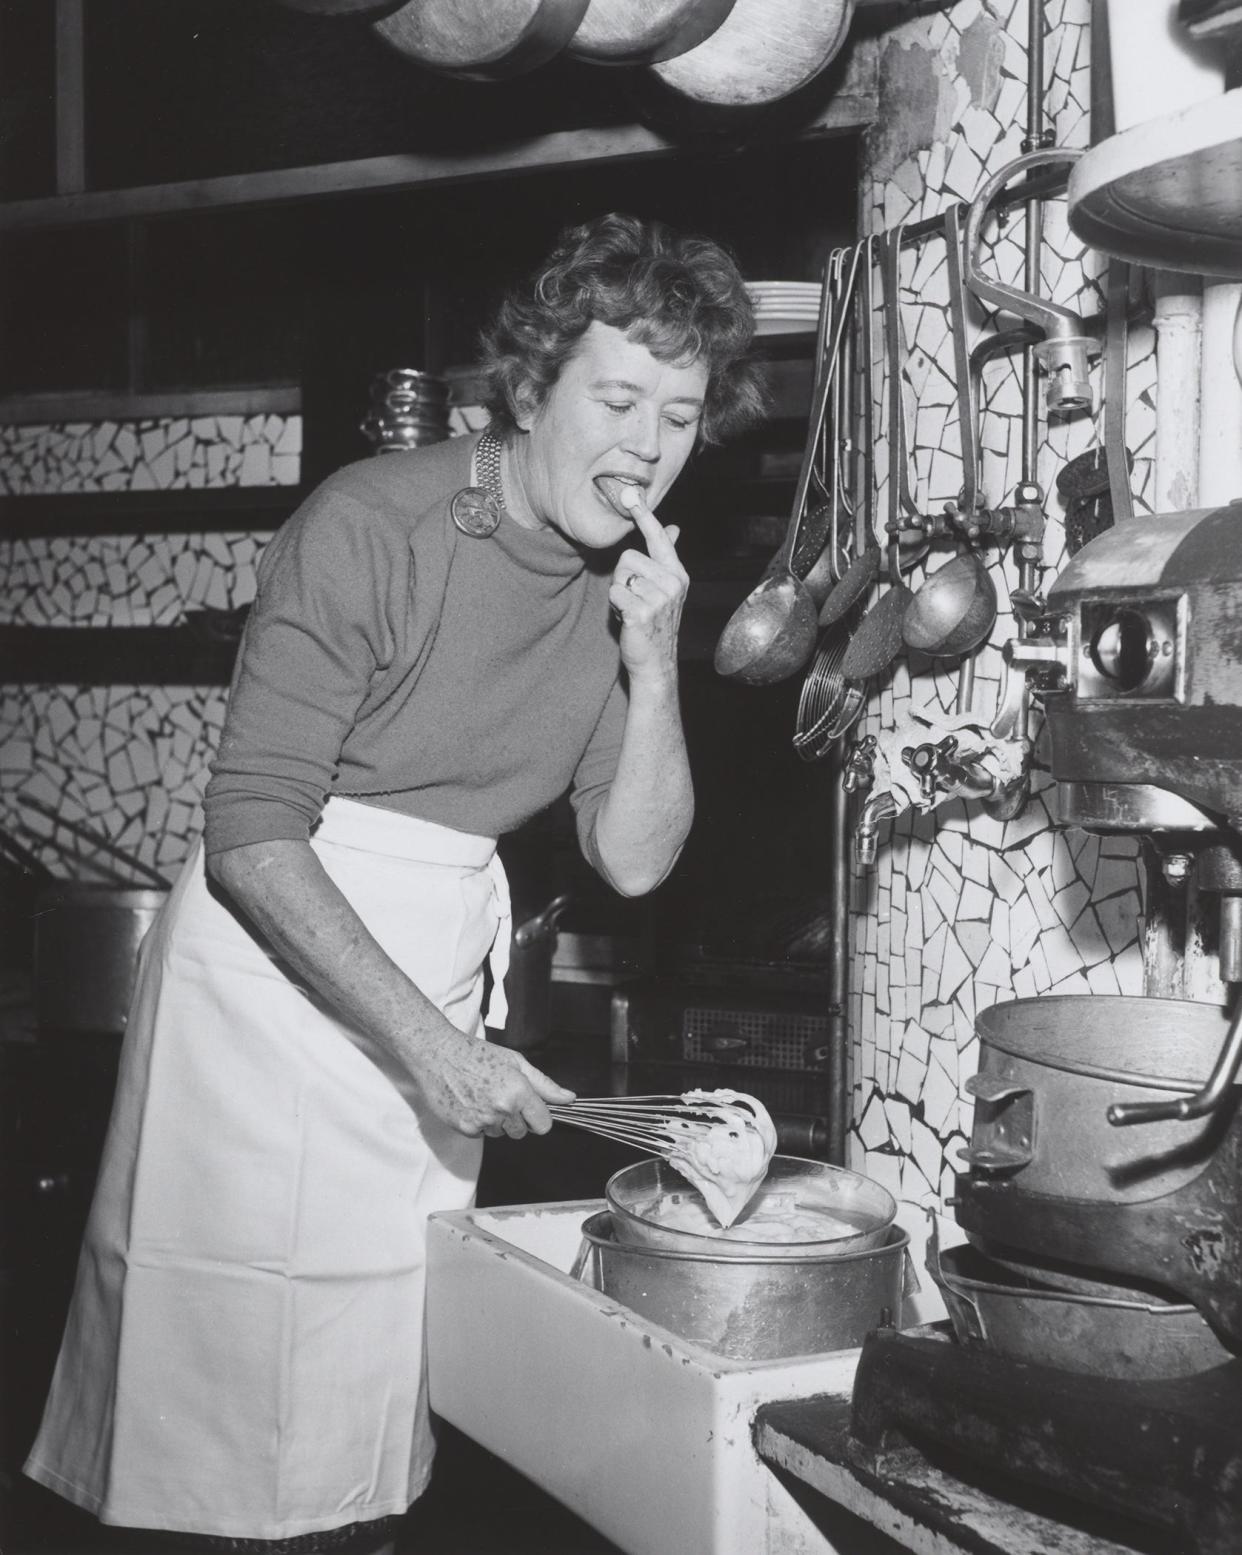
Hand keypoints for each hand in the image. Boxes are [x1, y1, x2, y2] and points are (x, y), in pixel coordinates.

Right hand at [413, 1025, 574, 1138]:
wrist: (438, 1055)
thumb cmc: (477, 1054)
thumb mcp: (516, 1062)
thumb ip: (544, 1084)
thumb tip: (569, 1098)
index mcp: (518, 1092)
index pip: (543, 1124)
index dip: (539, 1117)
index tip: (531, 1109)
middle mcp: (502, 1109)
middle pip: (522, 1132)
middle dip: (516, 1119)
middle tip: (501, 1096)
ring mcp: (482, 1120)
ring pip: (501, 1134)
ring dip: (496, 1121)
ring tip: (483, 1096)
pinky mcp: (464, 1128)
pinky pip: (481, 1134)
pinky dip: (478, 1123)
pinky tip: (471, 1103)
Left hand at [608, 490, 687, 682]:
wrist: (655, 662)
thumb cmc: (656, 623)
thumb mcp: (665, 588)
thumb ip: (666, 557)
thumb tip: (673, 528)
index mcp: (677, 574)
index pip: (658, 538)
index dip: (644, 516)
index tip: (631, 496)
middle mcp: (672, 583)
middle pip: (628, 556)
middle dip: (622, 576)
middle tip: (634, 599)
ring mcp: (658, 598)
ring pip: (620, 575)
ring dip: (619, 593)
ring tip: (632, 609)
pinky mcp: (641, 612)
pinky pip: (615, 594)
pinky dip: (615, 607)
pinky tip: (628, 619)